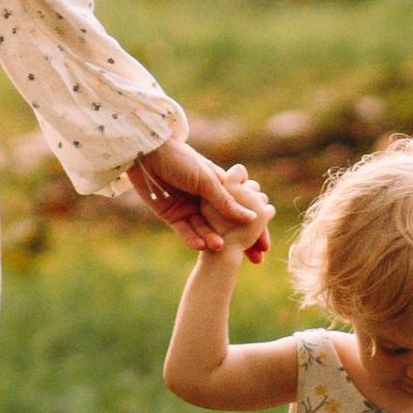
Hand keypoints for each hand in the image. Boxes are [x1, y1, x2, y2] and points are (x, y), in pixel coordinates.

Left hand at [130, 139, 273, 260]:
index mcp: (219, 186)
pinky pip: (185, 231)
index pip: (240, 210)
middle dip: (239, 242)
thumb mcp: (208, 180)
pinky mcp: (172, 216)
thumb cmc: (181, 159)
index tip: (264, 244)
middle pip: (226, 225)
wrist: (147, 154)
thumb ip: (227, 201)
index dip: (254, 227)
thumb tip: (252, 218)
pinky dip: (193, 239)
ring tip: (219, 246)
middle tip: (253, 258)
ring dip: (212, 238)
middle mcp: (205, 200)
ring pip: (205, 229)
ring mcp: (189, 209)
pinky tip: (202, 245)